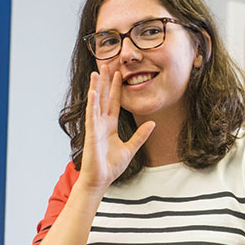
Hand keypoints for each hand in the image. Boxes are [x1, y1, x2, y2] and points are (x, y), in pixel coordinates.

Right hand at [80, 65, 154, 190]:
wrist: (100, 179)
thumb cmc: (111, 166)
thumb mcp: (131, 148)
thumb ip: (140, 135)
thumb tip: (152, 124)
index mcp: (110, 126)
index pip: (114, 102)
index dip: (117, 88)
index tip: (119, 73)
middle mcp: (101, 123)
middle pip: (104, 97)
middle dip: (105, 81)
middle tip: (106, 64)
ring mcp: (95, 127)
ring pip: (96, 103)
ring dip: (97, 87)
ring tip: (97, 72)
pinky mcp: (92, 133)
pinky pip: (92, 116)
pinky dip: (92, 104)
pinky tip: (93, 92)